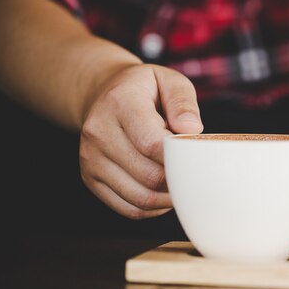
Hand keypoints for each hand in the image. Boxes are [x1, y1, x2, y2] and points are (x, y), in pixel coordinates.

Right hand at [79, 64, 202, 218]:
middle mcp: (98, 132)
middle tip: (196, 172)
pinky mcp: (90, 179)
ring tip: (184, 183)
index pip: (152, 143)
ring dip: (168, 198)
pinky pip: (128, 208)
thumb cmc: (144, 89)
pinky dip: (153, 208)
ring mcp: (91, 159)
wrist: (102, 93)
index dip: (180, 158)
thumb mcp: (169, 80)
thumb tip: (191, 130)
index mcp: (119, 103)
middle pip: (148, 175)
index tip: (198, 157)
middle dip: (179, 179)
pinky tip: (165, 194)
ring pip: (139, 198)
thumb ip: (183, 102)